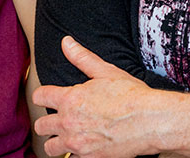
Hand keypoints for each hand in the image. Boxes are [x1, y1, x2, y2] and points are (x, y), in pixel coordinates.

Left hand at [33, 36, 168, 157]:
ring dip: (56, 142)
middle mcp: (68, 123)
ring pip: (50, 148)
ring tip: (67, 137)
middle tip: (58, 120)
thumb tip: (66, 42)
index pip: (40, 96)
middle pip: (40, 126)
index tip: (48, 97)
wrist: (150, 122)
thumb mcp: (106, 72)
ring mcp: (76, 143)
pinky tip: (84, 147)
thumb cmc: (131, 96)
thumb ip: (82, 58)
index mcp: (70, 99)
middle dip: (47, 122)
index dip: (43, 96)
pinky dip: (75, 154)